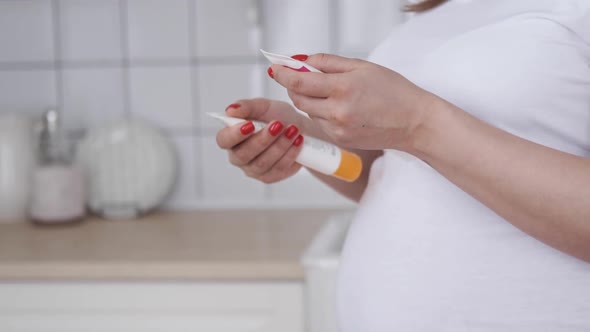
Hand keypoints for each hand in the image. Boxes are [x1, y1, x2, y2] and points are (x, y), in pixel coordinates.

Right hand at [215, 98, 305, 183]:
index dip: (234, 135)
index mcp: (232, 137)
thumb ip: (246, 106)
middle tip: (278, 124)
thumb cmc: (276, 117)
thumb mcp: (263, 106)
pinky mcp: (270, 177)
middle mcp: (239, 156)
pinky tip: (297, 142)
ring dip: (279, 146)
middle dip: (263, 139)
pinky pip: (278, 170)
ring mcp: (254, 169)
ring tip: (293, 130)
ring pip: (262, 163)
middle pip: (244, 155)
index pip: (223, 140)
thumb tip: (231, 109)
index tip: (250, 124)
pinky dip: (289, 154)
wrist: (298, 128)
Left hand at [268, 53, 437, 150]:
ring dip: (308, 100)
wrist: (414, 123)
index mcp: (343, 88)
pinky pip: (320, 123)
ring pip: (308, 112)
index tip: (274, 68)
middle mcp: (338, 111)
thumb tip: (299, 61)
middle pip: (298, 99)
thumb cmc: (393, 90)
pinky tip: (338, 107)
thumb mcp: (362, 67)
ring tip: (326, 90)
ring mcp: (338, 129)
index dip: (283, 74)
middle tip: (296, 76)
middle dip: (293, 86)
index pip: (300, 82)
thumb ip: (327, 62)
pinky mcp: (340, 140)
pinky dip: (321, 113)